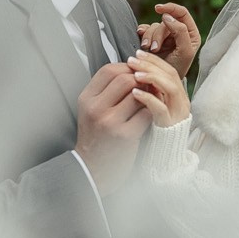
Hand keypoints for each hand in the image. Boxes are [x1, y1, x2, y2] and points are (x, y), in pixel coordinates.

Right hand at [75, 62, 148, 195]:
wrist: (93, 169)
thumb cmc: (96, 139)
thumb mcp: (91, 110)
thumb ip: (105, 91)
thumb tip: (131, 70)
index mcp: (86, 99)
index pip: (108, 70)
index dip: (126, 67)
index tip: (136, 73)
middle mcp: (96, 108)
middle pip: (125, 79)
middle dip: (140, 79)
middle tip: (148, 85)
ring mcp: (110, 122)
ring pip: (138, 94)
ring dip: (148, 94)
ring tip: (150, 99)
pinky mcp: (126, 135)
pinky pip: (146, 112)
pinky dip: (151, 111)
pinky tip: (150, 115)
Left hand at [129, 50, 189, 127]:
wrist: (161, 155)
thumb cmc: (154, 128)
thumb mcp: (154, 105)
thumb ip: (151, 90)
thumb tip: (134, 70)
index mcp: (177, 94)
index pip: (168, 69)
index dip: (153, 60)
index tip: (136, 54)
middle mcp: (181, 101)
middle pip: (170, 74)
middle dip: (150, 64)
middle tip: (132, 60)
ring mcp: (177, 113)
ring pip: (170, 87)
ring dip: (152, 77)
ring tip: (135, 74)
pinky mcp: (169, 125)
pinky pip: (161, 108)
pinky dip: (148, 98)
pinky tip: (135, 93)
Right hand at [135, 2, 201, 78]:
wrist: (162, 83)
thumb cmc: (177, 69)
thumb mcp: (185, 52)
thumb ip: (181, 32)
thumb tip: (168, 16)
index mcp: (190, 33)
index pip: (181, 12)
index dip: (170, 7)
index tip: (158, 9)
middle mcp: (177, 32)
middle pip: (164, 21)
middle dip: (157, 34)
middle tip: (154, 48)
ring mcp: (164, 36)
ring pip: (153, 26)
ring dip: (148, 37)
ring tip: (147, 49)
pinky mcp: (152, 39)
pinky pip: (144, 30)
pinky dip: (142, 35)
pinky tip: (142, 43)